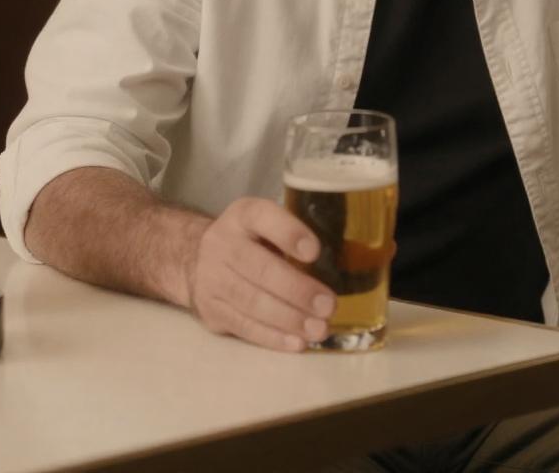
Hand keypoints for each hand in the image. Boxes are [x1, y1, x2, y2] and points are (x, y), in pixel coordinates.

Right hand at [185, 197, 335, 351]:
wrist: (195, 259)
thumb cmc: (250, 241)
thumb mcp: (266, 224)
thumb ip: (298, 235)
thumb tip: (363, 255)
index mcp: (243, 215)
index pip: (262, 217)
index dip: (288, 233)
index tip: (314, 252)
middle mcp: (223, 244)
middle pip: (260, 269)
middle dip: (297, 290)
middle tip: (328, 305)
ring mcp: (213, 279)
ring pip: (252, 302)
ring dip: (289, 319)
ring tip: (318, 329)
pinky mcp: (211, 310)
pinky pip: (243, 326)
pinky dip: (272, 337)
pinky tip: (296, 342)